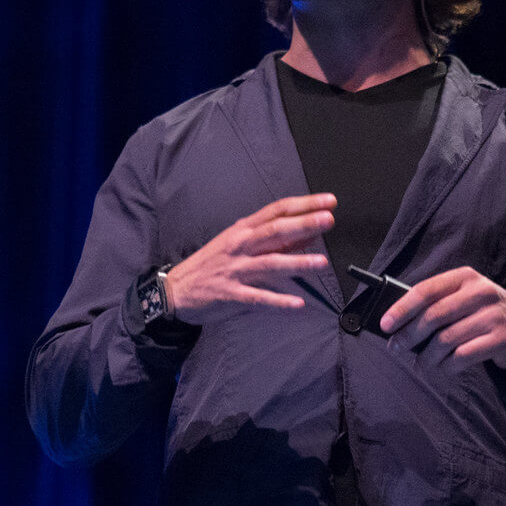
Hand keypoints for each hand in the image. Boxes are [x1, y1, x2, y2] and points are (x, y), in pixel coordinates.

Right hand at [165, 194, 337, 324]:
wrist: (177, 289)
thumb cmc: (212, 263)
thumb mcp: (239, 243)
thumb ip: (273, 240)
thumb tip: (308, 235)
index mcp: (243, 229)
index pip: (277, 210)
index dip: (304, 204)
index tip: (329, 201)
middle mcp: (240, 245)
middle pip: (275, 231)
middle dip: (303, 224)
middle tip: (328, 219)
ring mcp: (236, 269)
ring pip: (270, 263)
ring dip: (297, 262)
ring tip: (322, 263)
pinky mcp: (231, 294)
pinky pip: (258, 298)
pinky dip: (278, 302)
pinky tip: (298, 304)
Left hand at [377, 266, 505, 368]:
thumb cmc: (484, 312)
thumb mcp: (466, 297)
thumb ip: (439, 303)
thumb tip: (400, 325)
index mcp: (465, 277)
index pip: (426, 289)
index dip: (402, 308)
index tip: (385, 324)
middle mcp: (480, 292)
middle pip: (434, 316)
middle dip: (409, 335)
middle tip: (396, 348)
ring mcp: (492, 316)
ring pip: (446, 339)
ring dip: (427, 356)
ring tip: (420, 365)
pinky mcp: (500, 339)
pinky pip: (463, 356)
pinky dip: (447, 366)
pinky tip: (442, 368)